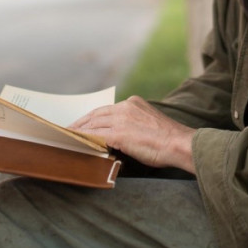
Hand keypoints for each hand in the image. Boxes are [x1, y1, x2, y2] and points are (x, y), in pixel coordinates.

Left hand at [70, 96, 196, 173]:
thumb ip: (132, 125)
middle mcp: (126, 107)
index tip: (81, 123)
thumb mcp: (148, 124)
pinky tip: (76, 143)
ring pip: (93, 124)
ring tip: (68, 137)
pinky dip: (84, 139)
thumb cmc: (168, 140)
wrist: (179, 144)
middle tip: (68, 130)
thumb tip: (118, 136)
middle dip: (81, 123)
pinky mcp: (119, 133)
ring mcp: (122, 119)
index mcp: (133, 103)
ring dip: (78, 131)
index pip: (106, 109)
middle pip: (96, 114)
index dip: (91, 117)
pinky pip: (95, 135)